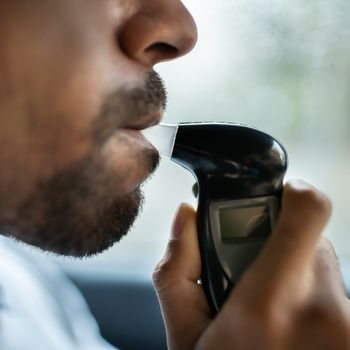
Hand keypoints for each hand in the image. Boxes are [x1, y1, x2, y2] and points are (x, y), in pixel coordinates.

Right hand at [153, 180, 349, 349]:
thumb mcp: (184, 337)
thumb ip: (178, 267)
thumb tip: (186, 215)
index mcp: (270, 305)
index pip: (308, 211)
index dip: (294, 193)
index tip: (277, 197)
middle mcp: (326, 315)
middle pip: (311, 239)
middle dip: (279, 246)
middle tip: (253, 274)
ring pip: (324, 268)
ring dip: (295, 275)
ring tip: (270, 310)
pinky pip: (335, 295)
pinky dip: (311, 300)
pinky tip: (289, 328)